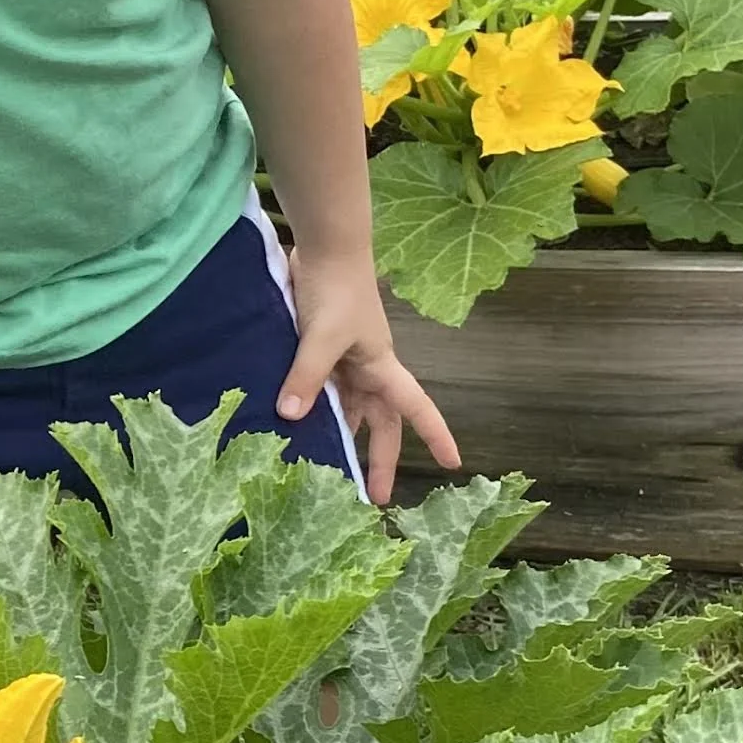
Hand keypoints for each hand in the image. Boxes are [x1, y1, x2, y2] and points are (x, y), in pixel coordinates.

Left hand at [277, 246, 458, 505]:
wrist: (322, 245)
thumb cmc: (334, 288)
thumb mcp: (321, 338)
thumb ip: (306, 376)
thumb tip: (289, 417)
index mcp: (381, 366)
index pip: (417, 409)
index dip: (436, 436)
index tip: (453, 464)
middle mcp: (368, 366)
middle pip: (381, 420)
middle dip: (380, 457)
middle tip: (371, 497)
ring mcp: (344, 356)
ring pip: (351, 406)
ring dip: (346, 434)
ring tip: (331, 470)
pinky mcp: (320, 345)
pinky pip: (324, 386)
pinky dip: (315, 406)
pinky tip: (295, 422)